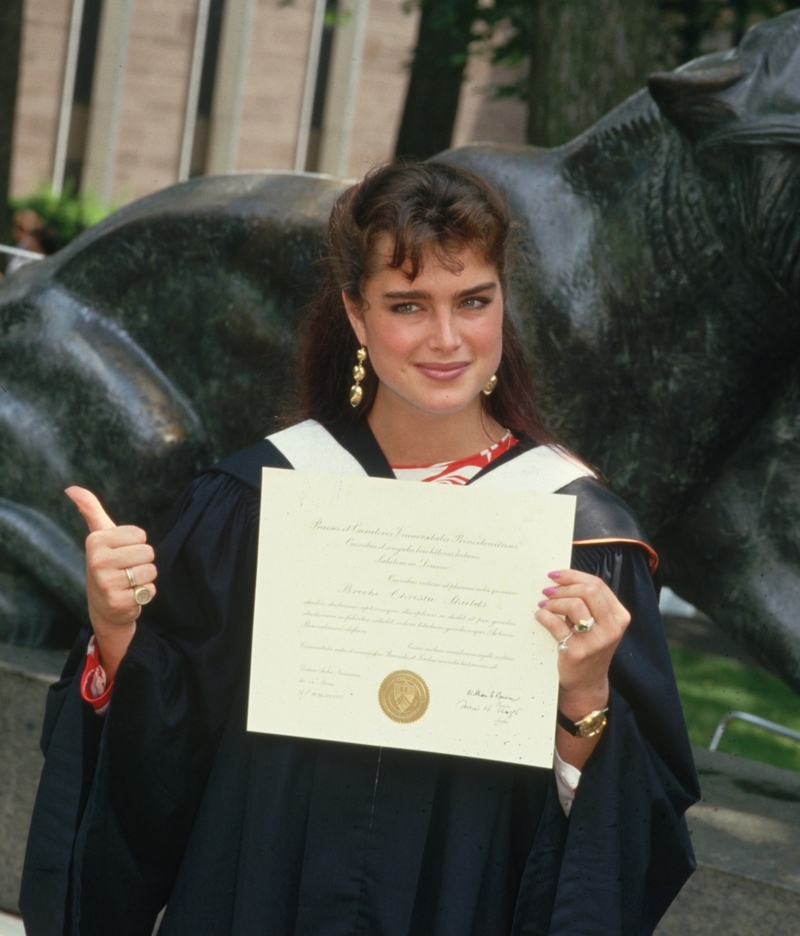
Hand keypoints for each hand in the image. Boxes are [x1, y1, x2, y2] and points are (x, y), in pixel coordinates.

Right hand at [66, 486, 156, 678]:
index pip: (141, 535)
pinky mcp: (118, 603)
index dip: (137, 544)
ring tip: (129, 582)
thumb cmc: (106, 564)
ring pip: (151, 571)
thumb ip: (90, 509)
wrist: (103, 606)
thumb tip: (71, 488)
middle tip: (126, 569)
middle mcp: (97, 561)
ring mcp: (106, 584)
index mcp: (95, 541)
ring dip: (145, 578)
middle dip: (142, 562)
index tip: (122, 552)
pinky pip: (150, 590)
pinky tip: (130, 596)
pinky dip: (145, 593)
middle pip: (148, 552)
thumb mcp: (99, 536)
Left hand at [535, 568, 629, 720]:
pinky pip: (556, 624)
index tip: (555, 575)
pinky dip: (544, 616)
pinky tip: (540, 616)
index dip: (573, 576)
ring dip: (553, 602)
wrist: (586, 683)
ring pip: (573, 605)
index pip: (597, 585)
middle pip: (587, 591)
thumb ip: (589, 602)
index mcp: (619, 616)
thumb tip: (560, 578)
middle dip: (563, 588)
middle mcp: (612, 628)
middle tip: (547, 591)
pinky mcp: (577, 651)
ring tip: (544, 605)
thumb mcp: (599, 624)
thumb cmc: (589, 647)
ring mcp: (596, 641)